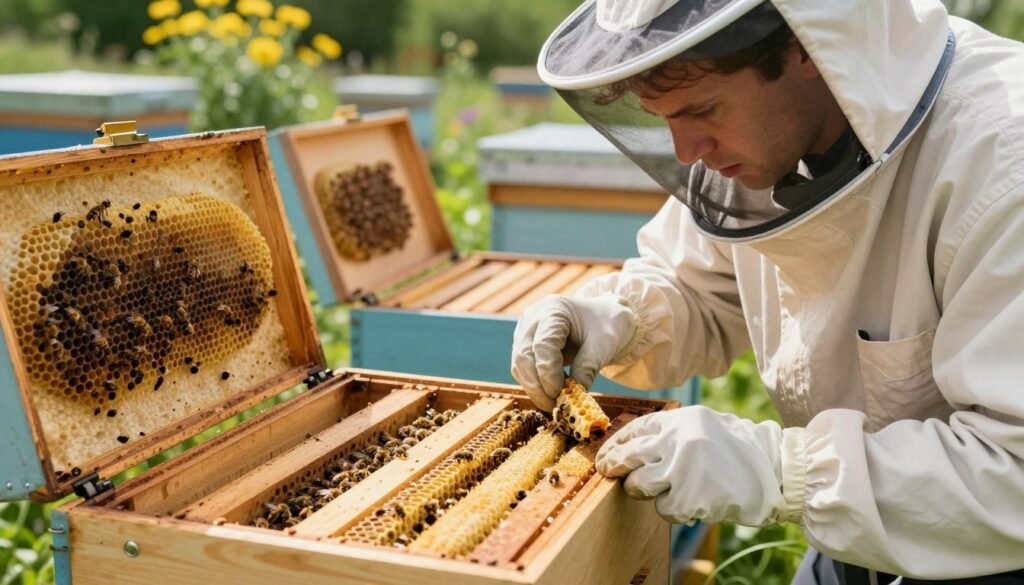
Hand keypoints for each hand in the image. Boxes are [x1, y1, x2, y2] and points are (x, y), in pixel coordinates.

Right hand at [511, 294, 636, 410]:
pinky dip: (535, 384)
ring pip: (519, 364)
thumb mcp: (605, 344)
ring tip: (555, 403)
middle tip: (554, 406)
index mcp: (554, 309)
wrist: (605, 317)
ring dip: (534, 388)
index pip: (542, 344)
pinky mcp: (525, 343)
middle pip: (523, 355)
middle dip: (537, 385)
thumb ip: (588, 366)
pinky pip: (523, 368)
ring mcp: (526, 330)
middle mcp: (534, 317)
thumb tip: (574, 397)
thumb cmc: (607, 325)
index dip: (548, 372)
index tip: (559, 393)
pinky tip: (551, 393)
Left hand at [596, 406, 787, 525]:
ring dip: (640, 489)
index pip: (636, 428)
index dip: (617, 442)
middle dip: (612, 465)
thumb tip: (637, 444)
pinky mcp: (690, 499)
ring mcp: (682, 471)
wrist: (777, 472)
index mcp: (682, 420)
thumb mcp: (708, 424)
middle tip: (606, 471)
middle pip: (628, 456)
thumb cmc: (743, 449)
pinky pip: (665, 508)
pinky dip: (672, 510)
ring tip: (653, 490)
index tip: (607, 452)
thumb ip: (676, 430)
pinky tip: (689, 504)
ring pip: (640, 484)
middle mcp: (678, 441)